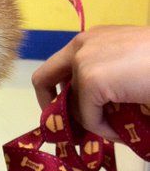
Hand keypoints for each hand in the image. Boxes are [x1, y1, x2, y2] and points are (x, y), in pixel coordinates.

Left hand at [32, 25, 149, 139]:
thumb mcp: (127, 69)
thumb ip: (103, 81)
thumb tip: (81, 113)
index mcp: (92, 39)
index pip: (57, 67)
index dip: (57, 93)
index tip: (69, 113)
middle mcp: (81, 44)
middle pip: (43, 80)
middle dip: (51, 107)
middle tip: (68, 127)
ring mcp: (83, 61)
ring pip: (71, 105)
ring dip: (90, 122)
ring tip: (117, 127)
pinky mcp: (91, 80)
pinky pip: (88, 118)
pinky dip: (104, 131)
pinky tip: (124, 130)